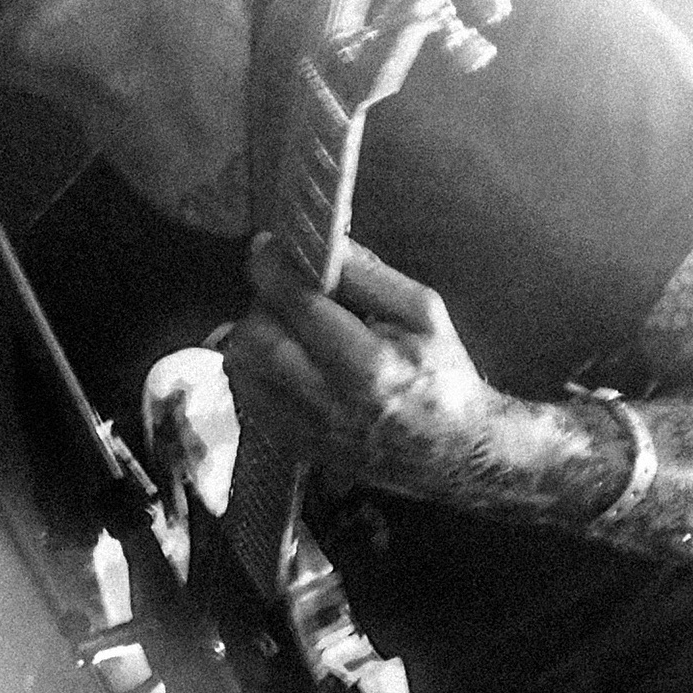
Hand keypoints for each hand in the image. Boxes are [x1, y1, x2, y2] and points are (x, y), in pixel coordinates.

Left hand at [226, 236, 522, 506]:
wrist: (451, 450)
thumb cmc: (441, 373)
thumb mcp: (423, 313)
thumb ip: (370, 275)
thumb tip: (320, 243)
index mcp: (369, 363)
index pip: (298, 304)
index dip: (272, 268)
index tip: (265, 246)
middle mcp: (329, 400)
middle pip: (256, 338)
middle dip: (263, 304)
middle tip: (285, 294)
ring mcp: (305, 428)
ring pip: (241, 368)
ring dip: (253, 336)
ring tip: (285, 328)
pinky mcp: (292, 444)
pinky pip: (244, 395)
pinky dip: (252, 367)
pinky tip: (281, 359)